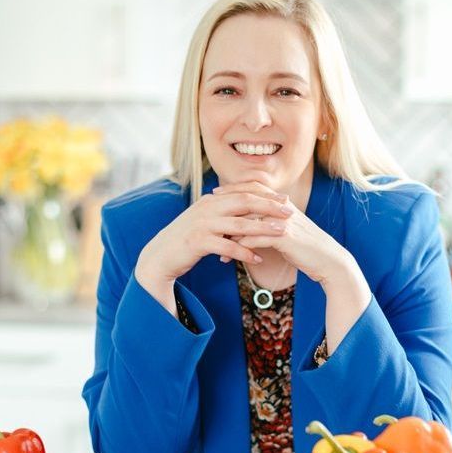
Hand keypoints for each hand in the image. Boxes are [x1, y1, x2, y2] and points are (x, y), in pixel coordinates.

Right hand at [135, 182, 292, 287]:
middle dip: (270, 207)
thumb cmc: (187, 240)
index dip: (266, 195)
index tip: (285, 199)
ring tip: (281, 233)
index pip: (244, 192)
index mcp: (212, 201)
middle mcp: (208, 208)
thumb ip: (224, 214)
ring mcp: (203, 224)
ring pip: (239, 225)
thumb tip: (247, 211)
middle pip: (245, 203)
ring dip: (263, 229)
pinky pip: (227, 246)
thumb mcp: (206, 221)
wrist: (161, 256)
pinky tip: (257, 259)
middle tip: (290, 212)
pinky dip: (244, 253)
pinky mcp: (198, 242)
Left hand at [220, 189, 353, 285]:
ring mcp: (283, 221)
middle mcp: (282, 208)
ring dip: (229, 232)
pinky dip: (240, 247)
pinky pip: (256, 239)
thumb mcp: (287, 229)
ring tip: (214, 242)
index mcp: (281, 203)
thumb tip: (253, 220)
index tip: (214, 194)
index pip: (253, 188)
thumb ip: (271, 221)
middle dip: (225, 205)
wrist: (328, 260)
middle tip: (206, 211)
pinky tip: (229, 256)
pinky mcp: (285, 237)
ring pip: (249, 221)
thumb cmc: (306, 246)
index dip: (233, 189)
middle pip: (247, 200)